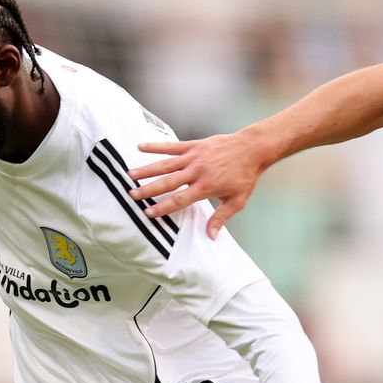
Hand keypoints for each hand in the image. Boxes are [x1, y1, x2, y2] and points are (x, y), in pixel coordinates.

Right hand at [129, 131, 269, 237]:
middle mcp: (196, 172)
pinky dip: (155, 146)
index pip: (179, 199)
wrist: (252, 148)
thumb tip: (210, 236)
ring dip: (146, 170)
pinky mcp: (194, 146)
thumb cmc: (245, 176)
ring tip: (130, 175)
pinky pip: (171, 146)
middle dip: (148, 190)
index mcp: (205, 187)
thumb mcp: (236, 201)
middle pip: (167, 182)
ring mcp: (194, 157)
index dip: (162, 207)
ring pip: (165, 164)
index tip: (148, 213)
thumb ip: (221, 218)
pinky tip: (140, 147)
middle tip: (131, 195)